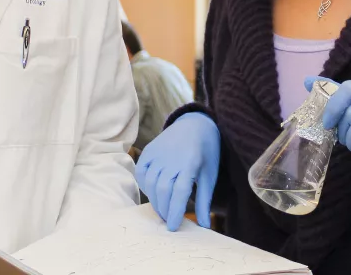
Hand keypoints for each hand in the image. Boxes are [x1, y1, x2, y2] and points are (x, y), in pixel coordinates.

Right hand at [135, 113, 219, 231]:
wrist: (195, 124)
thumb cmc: (206, 152)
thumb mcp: (209, 175)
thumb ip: (204, 200)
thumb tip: (204, 226)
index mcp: (190, 163)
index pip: (179, 192)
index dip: (175, 212)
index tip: (174, 227)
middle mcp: (171, 158)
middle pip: (162, 190)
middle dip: (164, 210)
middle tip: (168, 221)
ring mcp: (158, 153)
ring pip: (150, 182)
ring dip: (154, 200)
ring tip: (162, 210)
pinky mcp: (149, 150)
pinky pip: (141, 172)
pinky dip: (144, 185)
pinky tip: (152, 193)